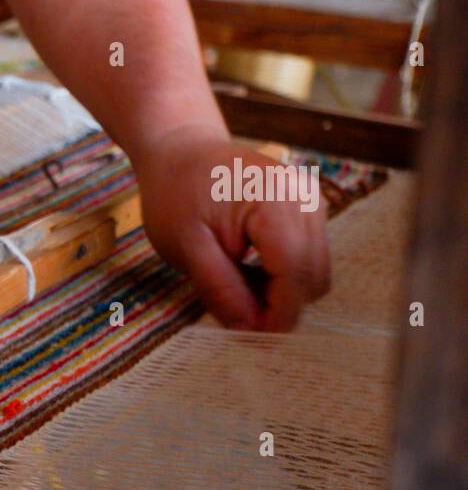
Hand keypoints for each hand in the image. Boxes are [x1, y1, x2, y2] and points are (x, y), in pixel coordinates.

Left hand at [135, 131, 329, 331]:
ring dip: (280, 292)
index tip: (249, 338)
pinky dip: (281, 275)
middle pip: (313, 279)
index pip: (296, 275)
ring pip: (315, 273)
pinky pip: (308, 258)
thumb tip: (250, 330)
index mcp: (277, 202)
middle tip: (232, 309)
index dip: (277, 315)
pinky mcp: (308, 210)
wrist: (180, 151)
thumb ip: (220, 288)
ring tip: (233, 281)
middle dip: (278, 306)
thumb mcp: (185, 246)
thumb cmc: (175, 192)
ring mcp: (312, 202)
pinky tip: (246, 267)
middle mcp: (306, 199)